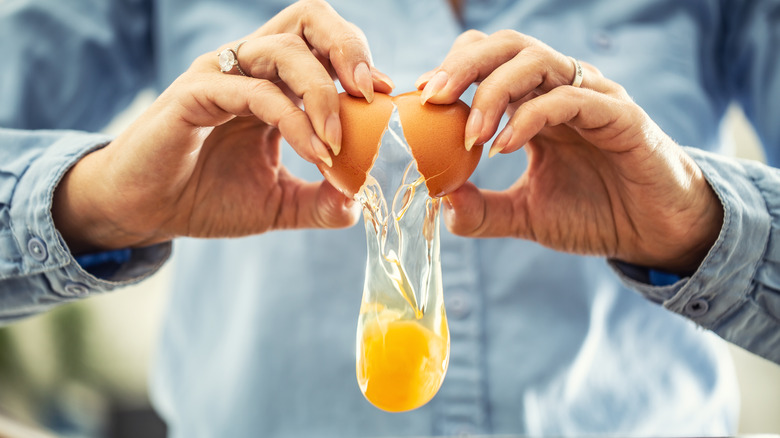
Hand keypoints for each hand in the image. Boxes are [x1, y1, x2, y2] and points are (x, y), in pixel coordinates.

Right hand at [53, 0, 392, 253]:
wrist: (147, 212)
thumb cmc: (207, 198)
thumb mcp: (278, 202)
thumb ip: (320, 201)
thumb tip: (361, 203)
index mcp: (273, 82)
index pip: (324, 44)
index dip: (360, 61)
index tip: (387, 99)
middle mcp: (250, 68)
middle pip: (308, 18)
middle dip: (348, 46)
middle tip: (372, 92)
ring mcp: (221, 75)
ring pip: (283, 49)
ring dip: (323, 93)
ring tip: (337, 143)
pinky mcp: (194, 94)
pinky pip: (254, 92)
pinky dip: (294, 120)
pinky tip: (316, 153)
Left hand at [416, 30, 722, 274]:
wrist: (653, 236)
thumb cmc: (594, 215)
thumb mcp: (526, 215)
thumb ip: (482, 209)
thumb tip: (439, 201)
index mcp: (536, 103)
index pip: (490, 60)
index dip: (454, 70)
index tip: (423, 100)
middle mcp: (561, 90)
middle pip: (508, 47)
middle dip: (464, 65)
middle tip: (433, 97)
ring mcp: (592, 98)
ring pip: (537, 60)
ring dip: (494, 90)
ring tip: (471, 134)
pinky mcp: (620, 117)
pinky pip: (571, 98)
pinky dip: (532, 116)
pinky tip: (505, 147)